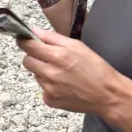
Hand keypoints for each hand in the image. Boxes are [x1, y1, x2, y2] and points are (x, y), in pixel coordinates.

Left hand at [17, 28, 131, 118]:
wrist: (107, 95)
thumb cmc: (96, 69)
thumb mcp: (78, 46)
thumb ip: (53, 38)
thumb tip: (35, 31)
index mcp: (58, 56)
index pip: (29, 47)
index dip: (24, 42)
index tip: (24, 40)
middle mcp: (50, 73)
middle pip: (27, 61)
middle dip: (34, 57)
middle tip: (48, 58)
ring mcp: (49, 89)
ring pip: (35, 75)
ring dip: (43, 71)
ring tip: (62, 73)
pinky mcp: (50, 100)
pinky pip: (42, 88)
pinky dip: (49, 85)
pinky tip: (64, 85)